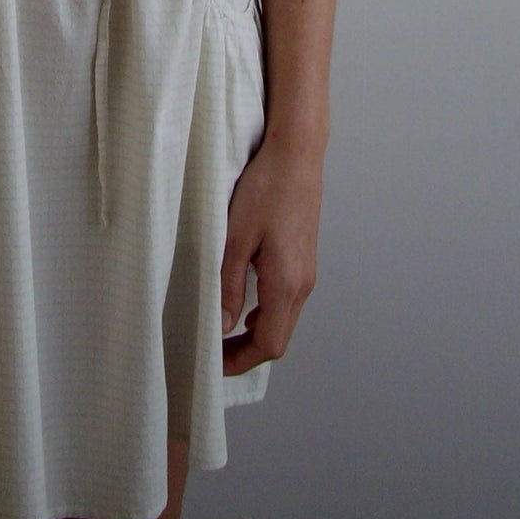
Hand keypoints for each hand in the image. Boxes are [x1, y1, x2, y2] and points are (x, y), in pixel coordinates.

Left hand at [220, 135, 324, 374]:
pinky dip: (266, 314)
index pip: (268, 345)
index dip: (240, 361)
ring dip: (256, 334)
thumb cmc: (266, 188)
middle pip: (278, 338)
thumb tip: (222, 326)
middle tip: (213, 353)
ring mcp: (306, 272)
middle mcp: (302, 284)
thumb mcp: (236, 236)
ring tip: (223, 332)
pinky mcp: (304, 259)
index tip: (213, 364)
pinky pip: (287, 301)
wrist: (297, 154)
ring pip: (284, 320)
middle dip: (246, 354)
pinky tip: (245, 305)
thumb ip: (228, 285)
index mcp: (286, 283)